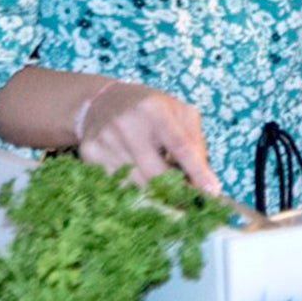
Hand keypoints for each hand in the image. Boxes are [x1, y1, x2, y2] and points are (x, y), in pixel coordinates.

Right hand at [74, 79, 222, 194]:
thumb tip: (203, 180)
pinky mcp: (89, 154)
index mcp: (154, 110)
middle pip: (157, 173)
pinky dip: (134, 188)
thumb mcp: (179, 113)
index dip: (197, 172)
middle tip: (188, 199)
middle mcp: (127, 124)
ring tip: (163, 184)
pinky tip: (138, 177)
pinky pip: (119, 185)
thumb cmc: (150, 109)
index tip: (212, 192)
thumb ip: (195, 142)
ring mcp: (105, 140)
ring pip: (138, 184)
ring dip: (156, 192)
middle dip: (176, 190)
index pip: (181, 147)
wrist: (101, 102)